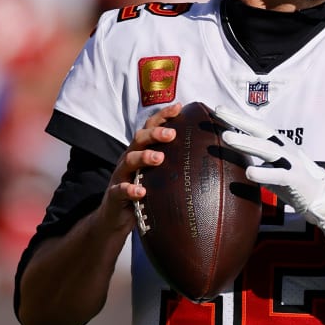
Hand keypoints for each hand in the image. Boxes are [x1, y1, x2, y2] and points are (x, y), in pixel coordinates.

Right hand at [102, 102, 182, 234]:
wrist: (115, 216)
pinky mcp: (115, 194)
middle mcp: (130, 158)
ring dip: (144, 157)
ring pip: (129, 160)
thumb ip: (175, 162)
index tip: (179, 107)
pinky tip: (141, 191)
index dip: (162, 116)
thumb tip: (209, 155)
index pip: (150, 128)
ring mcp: (121, 175)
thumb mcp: (159, 174)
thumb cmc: (144, 191)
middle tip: (171, 134)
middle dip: (155, 134)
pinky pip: (121, 189)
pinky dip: (130, 189)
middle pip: (139, 139)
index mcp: (142, 150)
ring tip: (159, 158)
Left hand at [212, 107, 324, 250]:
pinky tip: (248, 172)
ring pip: (268, 149)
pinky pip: (278, 175)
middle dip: (240, 120)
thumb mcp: (273, 169)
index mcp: (280, 145)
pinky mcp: (297, 180)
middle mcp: (286, 149)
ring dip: (247, 142)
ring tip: (227, 138)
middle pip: (261, 130)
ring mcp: (293, 163)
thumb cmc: (293, 185)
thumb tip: (230, 161)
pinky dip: (263, 173)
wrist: (323, 200)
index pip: (257, 127)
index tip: (218, 109)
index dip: (239, 117)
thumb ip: (257, 163)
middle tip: (219, 113)